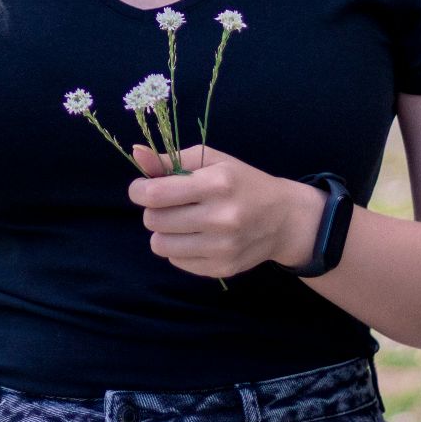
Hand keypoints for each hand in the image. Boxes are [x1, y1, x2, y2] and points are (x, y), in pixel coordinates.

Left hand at [128, 144, 324, 279]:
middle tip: (169, 204)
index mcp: (217, 183)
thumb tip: (137, 153)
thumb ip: (171, 160)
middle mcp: (221, 217)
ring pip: (160, 245)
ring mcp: (222, 247)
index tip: (142, 188)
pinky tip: (197, 237)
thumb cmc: (241, 182)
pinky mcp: (222, 268)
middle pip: (154, 220)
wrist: (284, 219)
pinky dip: (179, 249)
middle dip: (154, 210)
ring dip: (164, 232)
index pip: (156, 194)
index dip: (139, 190)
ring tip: (181, 221)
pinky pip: (176, 261)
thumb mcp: (212, 160)